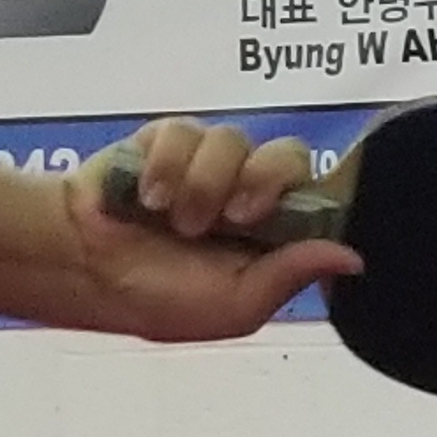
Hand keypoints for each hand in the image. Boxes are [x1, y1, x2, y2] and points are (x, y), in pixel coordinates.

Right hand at [58, 117, 360, 340]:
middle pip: (290, 153)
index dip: (300, 199)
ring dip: (204, 183)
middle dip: (263, 180)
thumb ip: (290, 276)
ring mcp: (209, 161)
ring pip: (235, 140)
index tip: (269, 220)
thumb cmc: (157, 297)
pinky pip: (186, 130)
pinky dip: (167, 166)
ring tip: (174, 220)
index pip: (316, 192)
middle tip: (235, 216)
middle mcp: (247, 189)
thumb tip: (353, 257)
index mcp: (273, 230)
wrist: (84, 269)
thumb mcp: (234, 306)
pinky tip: (148, 197)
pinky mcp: (167, 139)